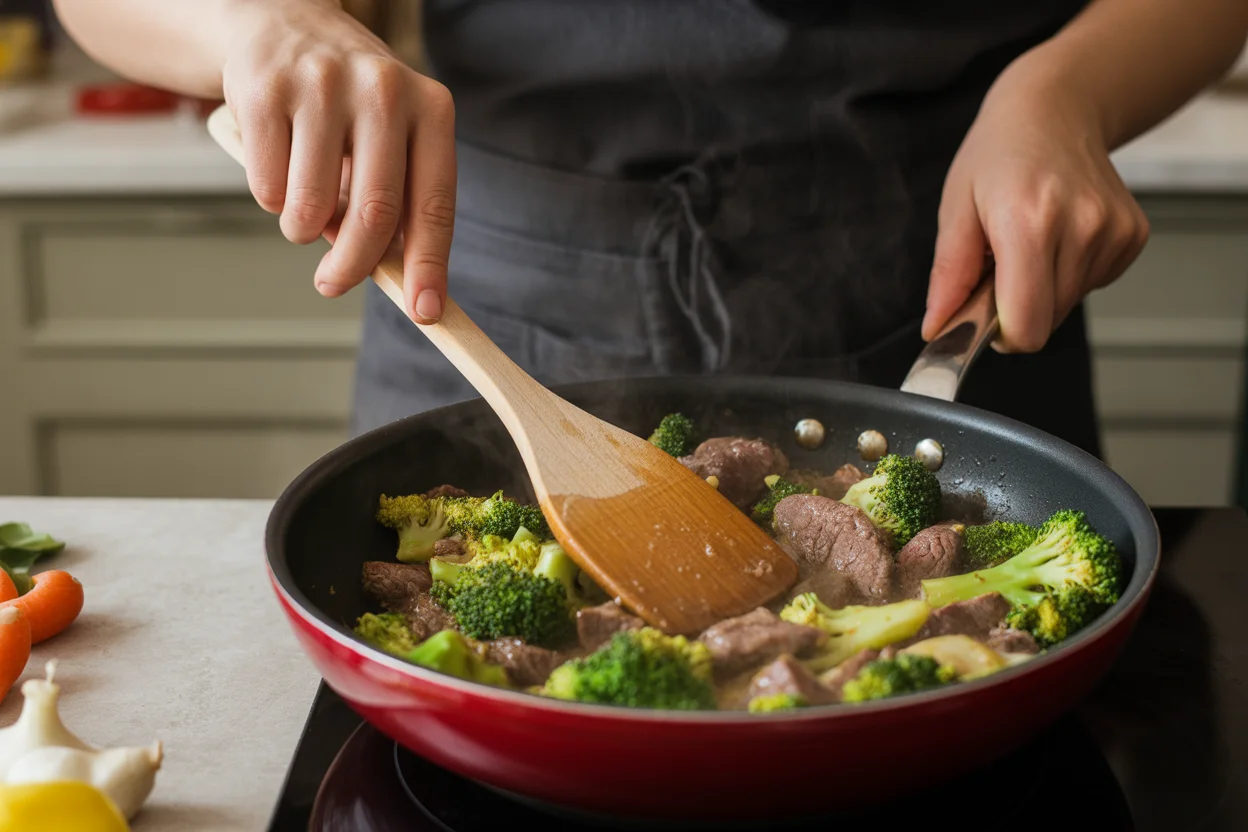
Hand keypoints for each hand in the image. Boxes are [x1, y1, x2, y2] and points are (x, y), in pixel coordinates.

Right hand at [221, 0, 454, 322]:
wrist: (280, 23)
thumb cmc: (348, 102)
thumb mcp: (392, 137)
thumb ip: (399, 202)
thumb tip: (399, 279)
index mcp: (430, 107)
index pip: (435, 204)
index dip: (429, 265)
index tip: (424, 311)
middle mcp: (384, 90)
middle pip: (376, 214)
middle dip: (354, 266)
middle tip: (334, 284)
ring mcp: (323, 87)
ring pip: (312, 208)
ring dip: (303, 229)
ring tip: (304, 207)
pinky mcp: (266, 91)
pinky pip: (267, 188)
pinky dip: (271, 200)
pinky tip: (278, 167)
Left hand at [922, 59, 1149, 351]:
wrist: (1055, 109)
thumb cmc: (998, 154)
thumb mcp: (955, 209)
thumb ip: (949, 275)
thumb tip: (938, 328)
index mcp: (1027, 222)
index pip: (1027, 325)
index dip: (1001, 334)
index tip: (985, 314)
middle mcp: (1080, 226)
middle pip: (1047, 321)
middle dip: (1018, 307)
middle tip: (1002, 263)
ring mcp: (1113, 230)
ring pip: (1069, 304)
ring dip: (1044, 287)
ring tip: (1030, 240)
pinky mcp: (1134, 233)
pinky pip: (1094, 283)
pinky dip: (1071, 271)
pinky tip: (1060, 234)